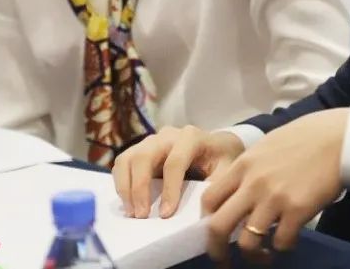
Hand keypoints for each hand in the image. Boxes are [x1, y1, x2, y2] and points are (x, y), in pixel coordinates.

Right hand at [112, 125, 243, 218]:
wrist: (216, 145)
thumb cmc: (222, 159)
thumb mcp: (228, 170)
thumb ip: (217, 186)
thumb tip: (202, 209)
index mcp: (191, 137)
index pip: (175, 162)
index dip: (169, 189)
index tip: (166, 214)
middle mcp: (167, 135)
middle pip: (145, 156)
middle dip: (140, 187)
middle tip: (141, 216)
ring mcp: (151, 140)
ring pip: (128, 158)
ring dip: (126, 187)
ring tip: (132, 212)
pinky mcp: (140, 149)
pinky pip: (122, 163)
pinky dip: (121, 183)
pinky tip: (129, 203)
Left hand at [201, 108, 348, 261]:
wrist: (337, 138)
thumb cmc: (303, 138)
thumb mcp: (265, 147)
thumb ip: (249, 169)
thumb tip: (237, 192)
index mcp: (242, 166)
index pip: (209, 199)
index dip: (207, 220)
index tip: (215, 231)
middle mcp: (252, 184)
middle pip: (218, 226)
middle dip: (217, 250)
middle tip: (224, 260)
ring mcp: (274, 198)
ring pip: (248, 242)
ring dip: (254, 254)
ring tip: (263, 254)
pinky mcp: (297, 210)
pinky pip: (281, 242)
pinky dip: (282, 247)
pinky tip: (288, 239)